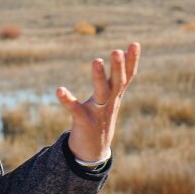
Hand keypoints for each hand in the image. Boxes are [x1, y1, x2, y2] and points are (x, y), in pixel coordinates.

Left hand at [55, 43, 139, 161]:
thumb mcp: (112, 96)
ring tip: (96, 61)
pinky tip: (59, 90)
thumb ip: (116, 77)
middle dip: (118, 67)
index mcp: (116, 95)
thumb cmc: (101, 116)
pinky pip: (75, 109)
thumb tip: (122, 53)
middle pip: (117, 83)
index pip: (128, 76)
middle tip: (116, 51)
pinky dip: (68, 100)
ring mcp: (98, 112)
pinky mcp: (83, 121)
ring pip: (101, 93)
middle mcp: (110, 102)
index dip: (132, 61)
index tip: (135, 43)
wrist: (93, 150)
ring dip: (99, 77)